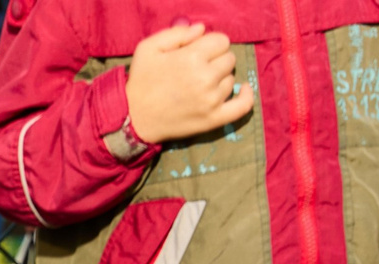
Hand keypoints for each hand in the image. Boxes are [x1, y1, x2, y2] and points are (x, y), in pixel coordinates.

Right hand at [125, 22, 254, 144]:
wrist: (132, 119)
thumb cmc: (140, 81)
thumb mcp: (148, 48)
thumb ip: (176, 33)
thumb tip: (202, 29)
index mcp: (192, 57)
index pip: (221, 41)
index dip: (210, 45)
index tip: (198, 53)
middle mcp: (205, 78)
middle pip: (229, 59)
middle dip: (215, 60)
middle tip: (197, 70)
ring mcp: (211, 100)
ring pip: (231, 79)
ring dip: (220, 79)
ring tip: (200, 86)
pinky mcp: (213, 119)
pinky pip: (242, 106)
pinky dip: (246, 96)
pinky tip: (244, 89)